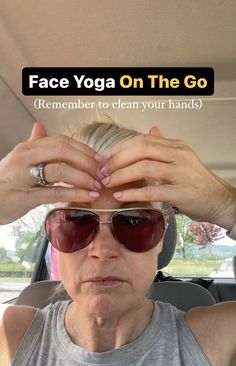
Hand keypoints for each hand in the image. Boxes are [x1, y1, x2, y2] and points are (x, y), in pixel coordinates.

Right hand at [0, 123, 102, 224]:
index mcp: (28, 148)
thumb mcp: (18, 159)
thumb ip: (33, 143)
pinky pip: (56, 192)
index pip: (61, 141)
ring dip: (84, 177)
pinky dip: (76, 193)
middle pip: (63, 151)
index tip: (99, 159)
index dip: (84, 149)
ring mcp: (26, 176)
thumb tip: (40, 126)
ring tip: (97, 185)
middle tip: (101, 173)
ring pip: (61, 170)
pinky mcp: (27, 196)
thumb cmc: (6, 181)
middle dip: (87, 161)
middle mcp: (26, 157)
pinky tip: (88, 196)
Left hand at [101, 127, 235, 229]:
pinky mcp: (181, 193)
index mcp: (176, 146)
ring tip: (108, 182)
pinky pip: (152, 190)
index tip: (104, 157)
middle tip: (103, 170)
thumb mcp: (182, 158)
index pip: (142, 140)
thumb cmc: (197, 182)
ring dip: (122, 174)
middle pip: (141, 150)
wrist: (218, 200)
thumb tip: (151, 129)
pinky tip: (121, 195)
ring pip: (145, 167)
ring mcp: (181, 173)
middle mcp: (179, 155)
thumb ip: (165, 145)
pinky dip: (133, 192)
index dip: (120, 147)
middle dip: (117, 159)